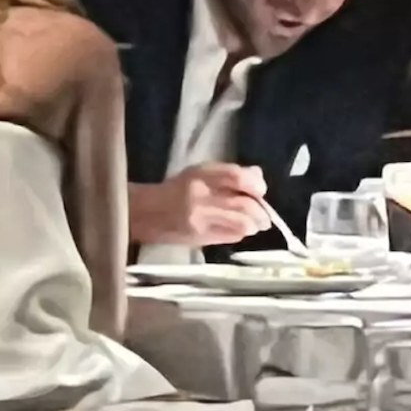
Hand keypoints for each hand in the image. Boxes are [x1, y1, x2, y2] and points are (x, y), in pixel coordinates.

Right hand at [130, 164, 271, 246]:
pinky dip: (240, 233)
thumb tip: (257, 175)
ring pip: (241, 223)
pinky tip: (238, 230)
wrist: (145, 214)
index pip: (235, 176)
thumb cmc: (174, 191)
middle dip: (261, 211)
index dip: (255, 184)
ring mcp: (200, 218)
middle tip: (265, 215)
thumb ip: (227, 174)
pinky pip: (230, 236)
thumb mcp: (198, 174)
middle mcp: (200, 195)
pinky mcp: (199, 237)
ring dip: (254, 224)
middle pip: (244, 203)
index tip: (261, 191)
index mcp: (200, 174)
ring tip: (256, 224)